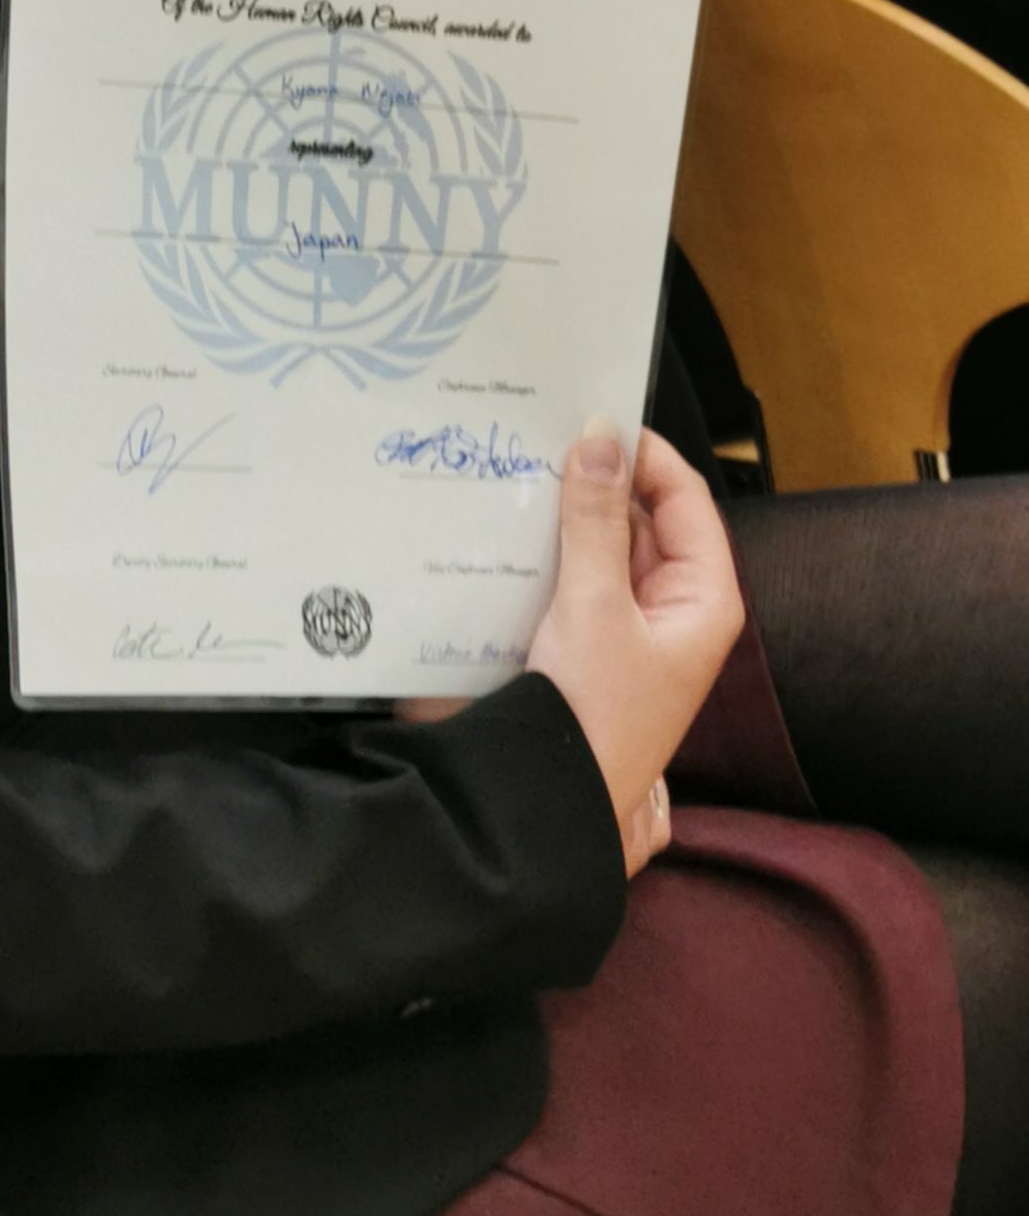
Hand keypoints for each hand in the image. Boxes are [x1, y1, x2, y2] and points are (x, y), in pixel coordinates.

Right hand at [525, 425, 742, 877]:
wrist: (555, 799)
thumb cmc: (595, 715)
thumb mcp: (593, 603)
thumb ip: (594, 518)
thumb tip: (601, 437)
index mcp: (704, 595)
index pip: (684, 496)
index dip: (643, 453)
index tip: (589, 417)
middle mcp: (676, 605)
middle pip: (645, 517)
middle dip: (600, 480)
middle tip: (543, 441)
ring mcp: (636, 625)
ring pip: (607, 545)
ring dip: (570, 516)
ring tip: (521, 478)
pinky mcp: (595, 642)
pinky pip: (579, 577)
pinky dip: (552, 552)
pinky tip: (512, 533)